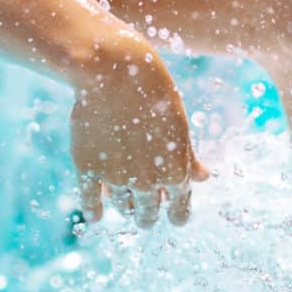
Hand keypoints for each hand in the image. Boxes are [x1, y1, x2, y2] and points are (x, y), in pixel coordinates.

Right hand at [69, 68, 208, 228]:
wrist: (116, 73)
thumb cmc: (154, 95)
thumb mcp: (180, 126)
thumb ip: (189, 158)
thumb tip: (203, 179)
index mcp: (175, 172)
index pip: (179, 210)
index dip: (177, 215)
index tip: (175, 219)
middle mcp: (146, 182)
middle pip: (148, 214)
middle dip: (148, 216)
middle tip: (146, 216)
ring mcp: (115, 177)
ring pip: (122, 207)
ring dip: (126, 207)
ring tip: (126, 205)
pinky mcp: (87, 168)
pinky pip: (90, 200)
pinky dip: (94, 211)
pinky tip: (96, 216)